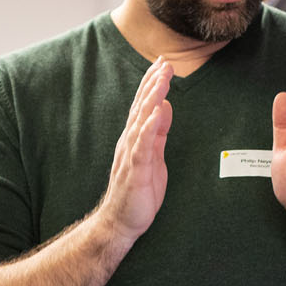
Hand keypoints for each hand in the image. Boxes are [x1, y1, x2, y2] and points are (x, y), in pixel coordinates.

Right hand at [96, 57, 172, 241]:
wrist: (121, 222)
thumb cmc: (138, 191)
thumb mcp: (154, 156)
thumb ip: (158, 132)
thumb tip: (164, 107)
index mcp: (136, 138)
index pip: (144, 105)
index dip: (153, 84)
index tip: (163, 64)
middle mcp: (130, 142)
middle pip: (141, 107)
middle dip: (153, 84)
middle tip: (164, 63)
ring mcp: (130, 155)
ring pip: (140, 121)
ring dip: (151, 99)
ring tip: (161, 80)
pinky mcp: (134, 170)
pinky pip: (141, 146)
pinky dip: (147, 129)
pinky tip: (154, 114)